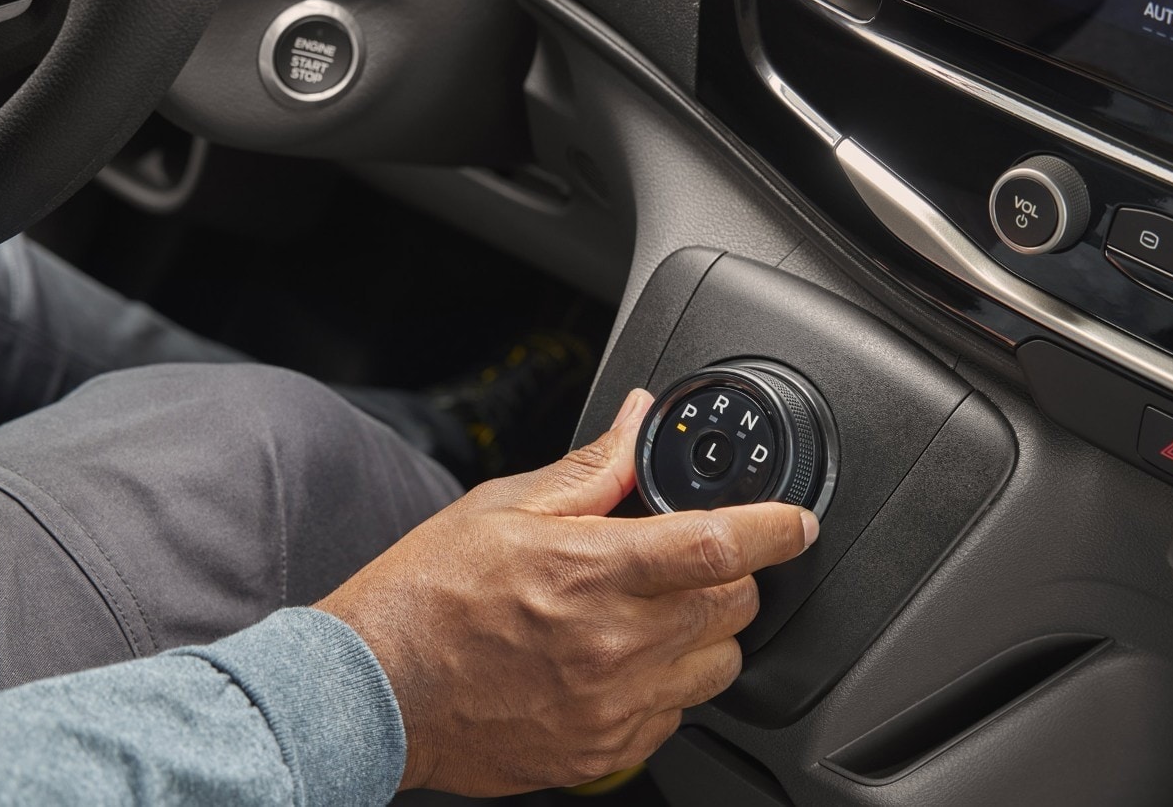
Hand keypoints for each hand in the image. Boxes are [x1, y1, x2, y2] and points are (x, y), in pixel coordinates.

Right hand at [315, 388, 817, 795]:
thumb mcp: (502, 507)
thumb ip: (590, 469)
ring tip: (654, 614)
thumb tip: (638, 422)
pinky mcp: (603, 750)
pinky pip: (677, 716)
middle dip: (732, 575)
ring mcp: (612, 705)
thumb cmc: (428, 595)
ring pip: (719, 667)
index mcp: (593, 571)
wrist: (375, 689)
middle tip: (692, 560)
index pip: (720, 546)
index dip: (776, 528)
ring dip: (707, 632)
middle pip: (734, 606)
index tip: (796, 522)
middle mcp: (613, 644)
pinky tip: (622, 663)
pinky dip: (669, 685)